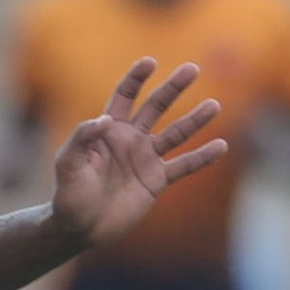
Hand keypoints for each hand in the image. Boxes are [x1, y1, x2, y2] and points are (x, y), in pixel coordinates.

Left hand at [47, 58, 227, 246]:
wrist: (80, 227)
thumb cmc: (69, 193)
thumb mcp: (68, 163)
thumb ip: (82, 138)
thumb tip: (103, 119)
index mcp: (108, 129)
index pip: (125, 96)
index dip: (136, 78)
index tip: (150, 62)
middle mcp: (131, 139)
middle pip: (156, 107)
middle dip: (173, 88)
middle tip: (192, 69)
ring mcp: (146, 159)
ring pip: (176, 134)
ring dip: (195, 119)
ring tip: (214, 105)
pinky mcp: (157, 181)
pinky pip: (184, 166)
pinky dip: (202, 157)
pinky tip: (221, 146)